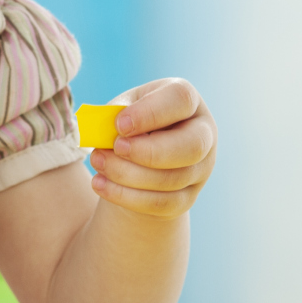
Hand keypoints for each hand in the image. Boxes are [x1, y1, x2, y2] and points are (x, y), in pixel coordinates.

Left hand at [89, 78, 216, 219]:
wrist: (139, 156)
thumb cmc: (130, 122)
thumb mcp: (122, 109)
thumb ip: (115, 114)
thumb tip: (104, 131)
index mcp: (187, 101)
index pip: (180, 99)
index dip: (150, 112)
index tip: (120, 124)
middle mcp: (203, 134)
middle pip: (192, 146)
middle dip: (149, 151)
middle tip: (116, 147)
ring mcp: (200, 169)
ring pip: (173, 179)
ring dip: (128, 173)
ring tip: (98, 161)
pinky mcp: (187, 197)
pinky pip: (161, 203)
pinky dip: (127, 196)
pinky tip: (101, 184)